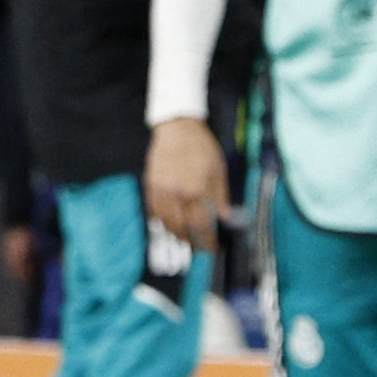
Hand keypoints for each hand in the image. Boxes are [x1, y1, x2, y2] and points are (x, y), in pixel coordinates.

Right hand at [143, 117, 225, 242]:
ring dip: (176, 234)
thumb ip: (221, 197)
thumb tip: (227, 218)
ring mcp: (161, 191)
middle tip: (198, 247)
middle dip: (191, 242)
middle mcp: (176, 194)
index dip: (207, 241)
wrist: (177, 128)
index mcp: (196, 191)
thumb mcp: (218, 170)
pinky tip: (169, 224)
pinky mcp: (150, 186)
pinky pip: (154, 212)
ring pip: (165, 223)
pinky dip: (162, 222)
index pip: (202, 226)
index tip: (211, 249)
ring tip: (184, 238)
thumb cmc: (201, 147)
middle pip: (182, 229)